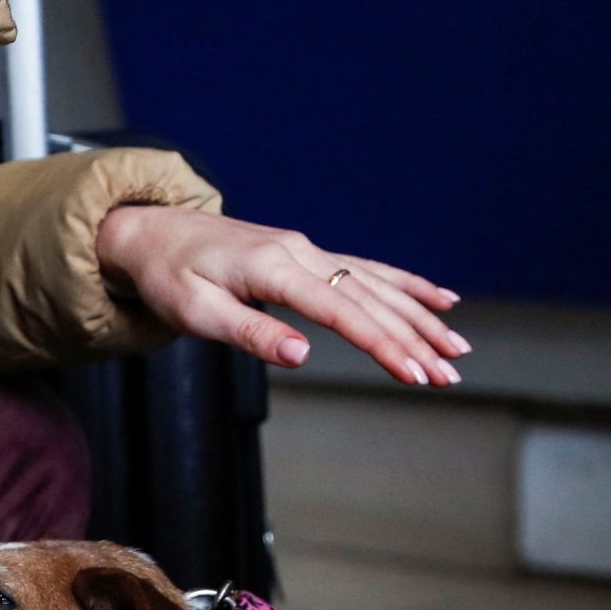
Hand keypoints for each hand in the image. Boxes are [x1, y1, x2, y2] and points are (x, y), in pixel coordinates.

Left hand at [95, 204, 466, 386]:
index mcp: (273, 269)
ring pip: (377, 285)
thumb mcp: (196, 313)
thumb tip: (302, 355)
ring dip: (420, 317)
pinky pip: (368, 270)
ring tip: (457, 347)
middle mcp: (300, 253)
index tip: (412, 374)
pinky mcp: (308, 256)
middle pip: (370, 300)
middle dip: (413, 339)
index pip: (341, 312)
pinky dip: (406, 285)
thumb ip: (251, 332)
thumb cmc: (168, 278)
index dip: (380, 344)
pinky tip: (442, 299)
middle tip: (449, 375)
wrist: (153, 234)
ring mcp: (308, 251)